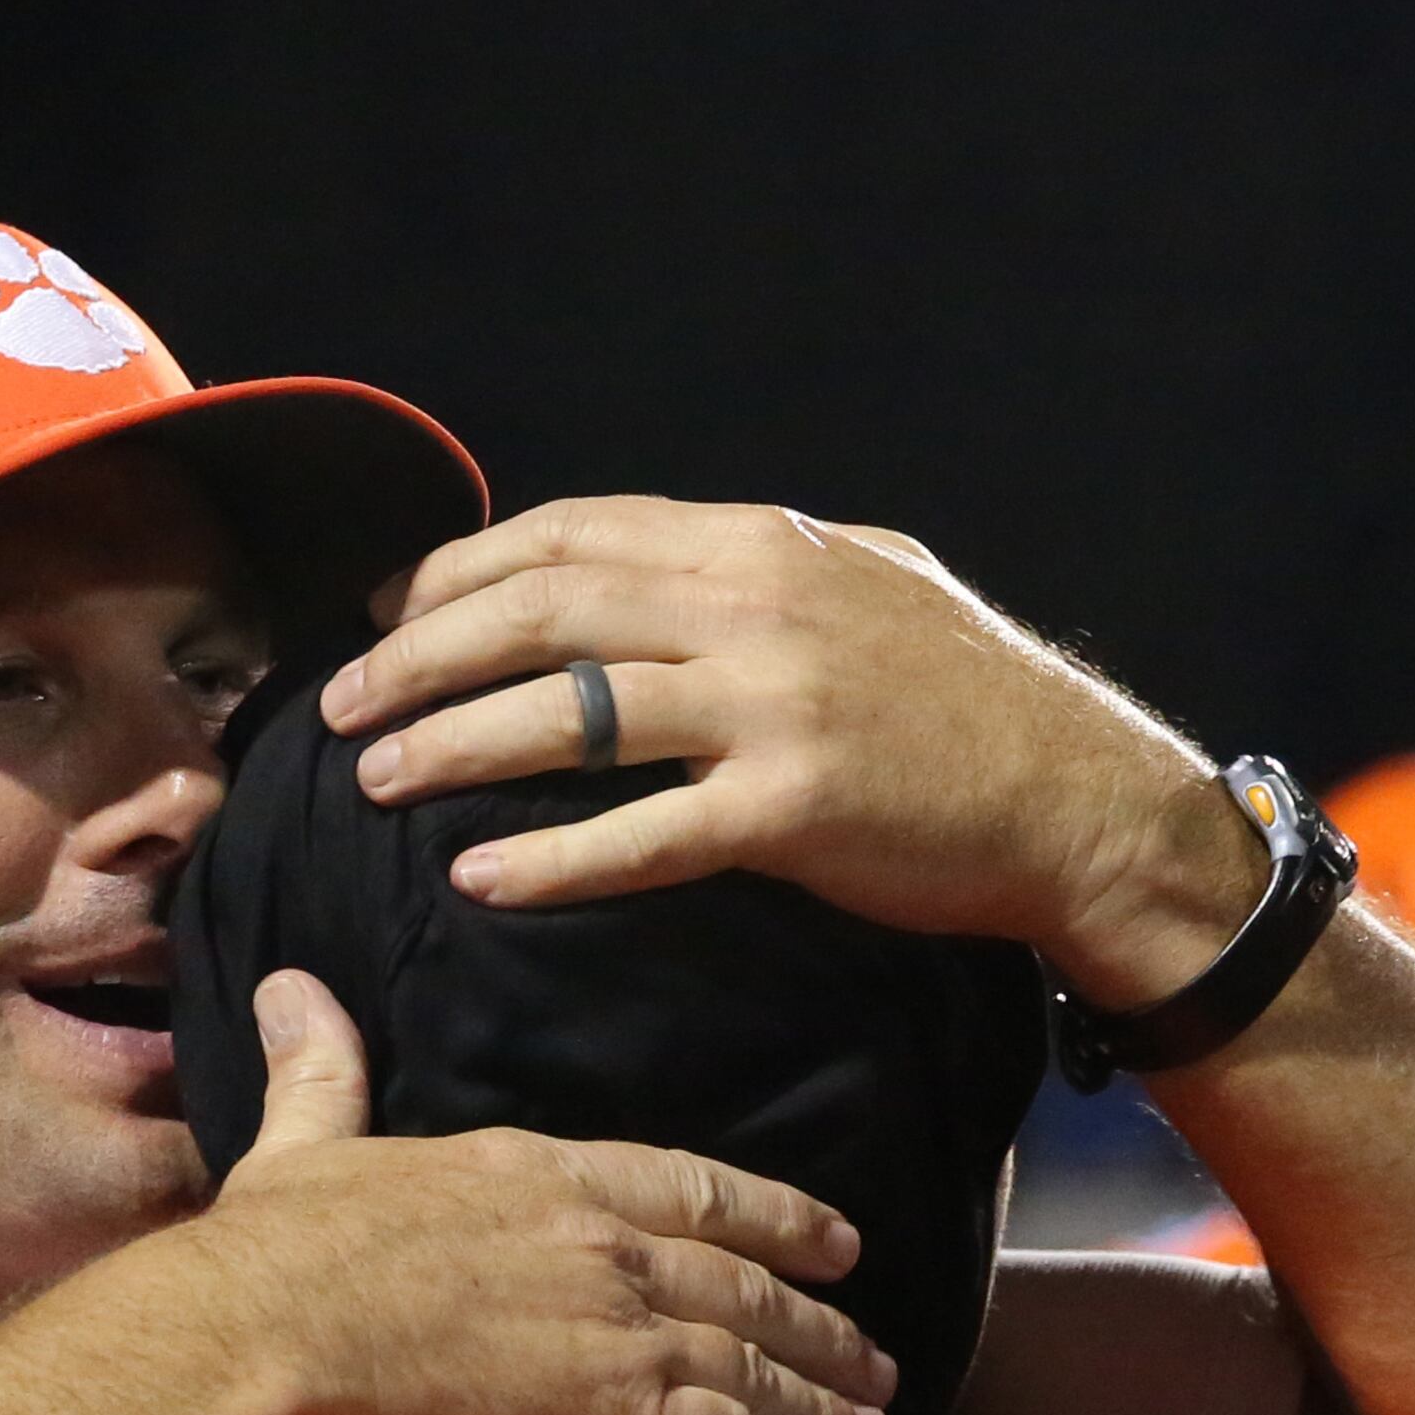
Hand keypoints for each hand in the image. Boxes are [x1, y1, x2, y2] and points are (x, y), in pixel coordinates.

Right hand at [148, 970, 892, 1414]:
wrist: (268, 1347)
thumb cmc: (274, 1259)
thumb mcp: (301, 1150)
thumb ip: (321, 1075)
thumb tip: (292, 989)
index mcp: (538, 1173)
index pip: (688, 1186)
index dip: (774, 1214)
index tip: (831, 1237)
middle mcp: (601, 1244)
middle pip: (744, 1279)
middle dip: (821, 1319)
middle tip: (874, 1353)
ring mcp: (619, 1328)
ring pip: (755, 1359)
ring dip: (821, 1396)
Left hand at [319, 496, 1262, 1008]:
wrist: (1076, 798)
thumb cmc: (963, 701)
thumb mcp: (859, 585)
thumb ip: (746, 571)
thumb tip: (636, 568)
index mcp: (756, 544)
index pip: (565, 535)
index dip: (454, 573)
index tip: (381, 614)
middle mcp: (752, 608)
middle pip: (539, 613)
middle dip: (418, 656)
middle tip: (338, 708)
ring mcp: (771, 707)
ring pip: (568, 715)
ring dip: (453, 745)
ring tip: (374, 783)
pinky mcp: (791, 811)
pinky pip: (641, 835)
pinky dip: (549, 859)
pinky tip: (478, 879)